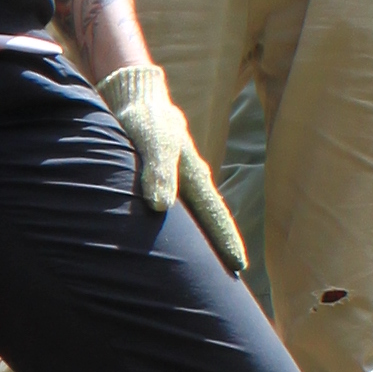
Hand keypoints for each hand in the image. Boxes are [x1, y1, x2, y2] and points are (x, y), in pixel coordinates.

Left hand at [99, 58, 248, 278]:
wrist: (133, 94)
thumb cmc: (143, 116)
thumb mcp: (150, 140)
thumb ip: (157, 171)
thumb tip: (161, 207)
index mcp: (193, 174)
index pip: (214, 215)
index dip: (225, 240)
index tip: (239, 266)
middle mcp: (189, 180)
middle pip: (209, 220)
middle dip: (218, 247)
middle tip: (231, 277)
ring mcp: (176, 179)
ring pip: (192, 217)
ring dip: (198, 241)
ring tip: (203, 268)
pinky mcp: (159, 177)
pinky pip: (174, 210)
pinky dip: (177, 228)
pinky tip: (172, 243)